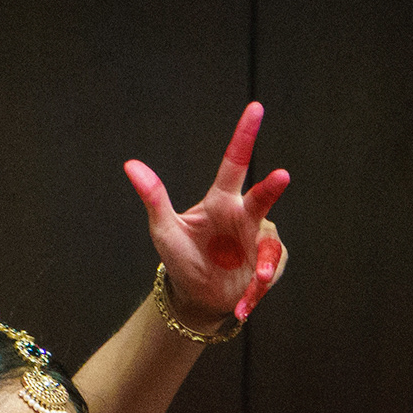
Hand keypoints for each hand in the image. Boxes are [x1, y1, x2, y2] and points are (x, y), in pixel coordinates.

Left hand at [123, 101, 290, 326]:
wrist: (196, 295)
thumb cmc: (180, 257)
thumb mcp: (163, 229)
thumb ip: (154, 197)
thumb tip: (130, 164)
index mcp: (220, 201)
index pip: (233, 163)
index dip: (244, 135)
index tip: (256, 108)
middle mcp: (243, 216)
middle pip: (261, 198)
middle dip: (272, 188)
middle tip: (282, 176)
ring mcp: (258, 240)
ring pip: (269, 244)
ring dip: (264, 265)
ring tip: (257, 282)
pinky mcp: (268, 265)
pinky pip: (270, 273)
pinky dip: (257, 291)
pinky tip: (243, 305)